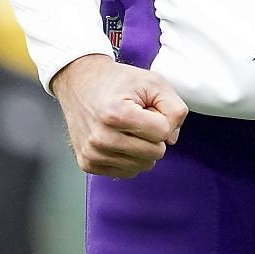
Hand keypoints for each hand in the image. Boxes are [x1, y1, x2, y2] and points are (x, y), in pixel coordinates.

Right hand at [51, 54, 187, 177]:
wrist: (80, 82)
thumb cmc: (116, 81)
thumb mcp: (153, 82)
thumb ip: (174, 108)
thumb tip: (172, 138)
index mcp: (117, 115)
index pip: (163, 132)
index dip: (161, 118)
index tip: (146, 108)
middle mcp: (102, 138)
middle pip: (155, 153)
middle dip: (153, 135)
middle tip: (137, 118)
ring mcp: (93, 153)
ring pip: (142, 166)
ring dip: (142, 148)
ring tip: (127, 127)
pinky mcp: (88, 164)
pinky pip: (127, 172)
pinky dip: (129, 157)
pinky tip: (119, 139)